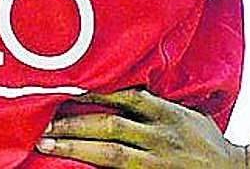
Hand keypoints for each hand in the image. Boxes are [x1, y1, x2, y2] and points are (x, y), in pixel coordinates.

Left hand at [36, 89, 247, 167]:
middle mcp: (160, 136)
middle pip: (110, 126)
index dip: (94, 91)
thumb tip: (123, 88)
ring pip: (110, 153)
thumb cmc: (207, 144)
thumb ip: (157, 104)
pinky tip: (74, 167)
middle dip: (73, 124)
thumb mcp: (187, 115)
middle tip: (42, 123)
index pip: (126, 96)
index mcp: (168, 113)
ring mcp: (156, 161)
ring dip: (75, 147)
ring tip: (47, 144)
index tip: (65, 89)